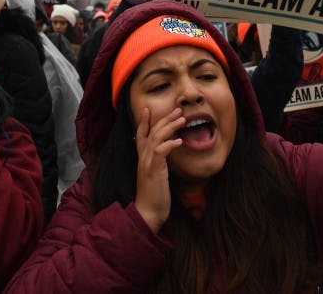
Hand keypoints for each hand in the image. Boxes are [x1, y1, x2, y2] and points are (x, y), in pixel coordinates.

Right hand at [133, 107, 184, 232]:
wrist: (147, 213)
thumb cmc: (154, 197)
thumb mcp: (155, 176)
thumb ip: (158, 164)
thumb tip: (166, 155)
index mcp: (142, 159)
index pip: (140, 135)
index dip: (144, 122)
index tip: (147, 109)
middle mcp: (143, 158)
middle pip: (152, 132)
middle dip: (164, 119)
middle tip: (177, 109)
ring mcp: (147, 164)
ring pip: (156, 138)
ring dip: (170, 126)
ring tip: (182, 119)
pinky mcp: (154, 171)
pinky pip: (160, 152)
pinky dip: (170, 144)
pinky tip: (179, 141)